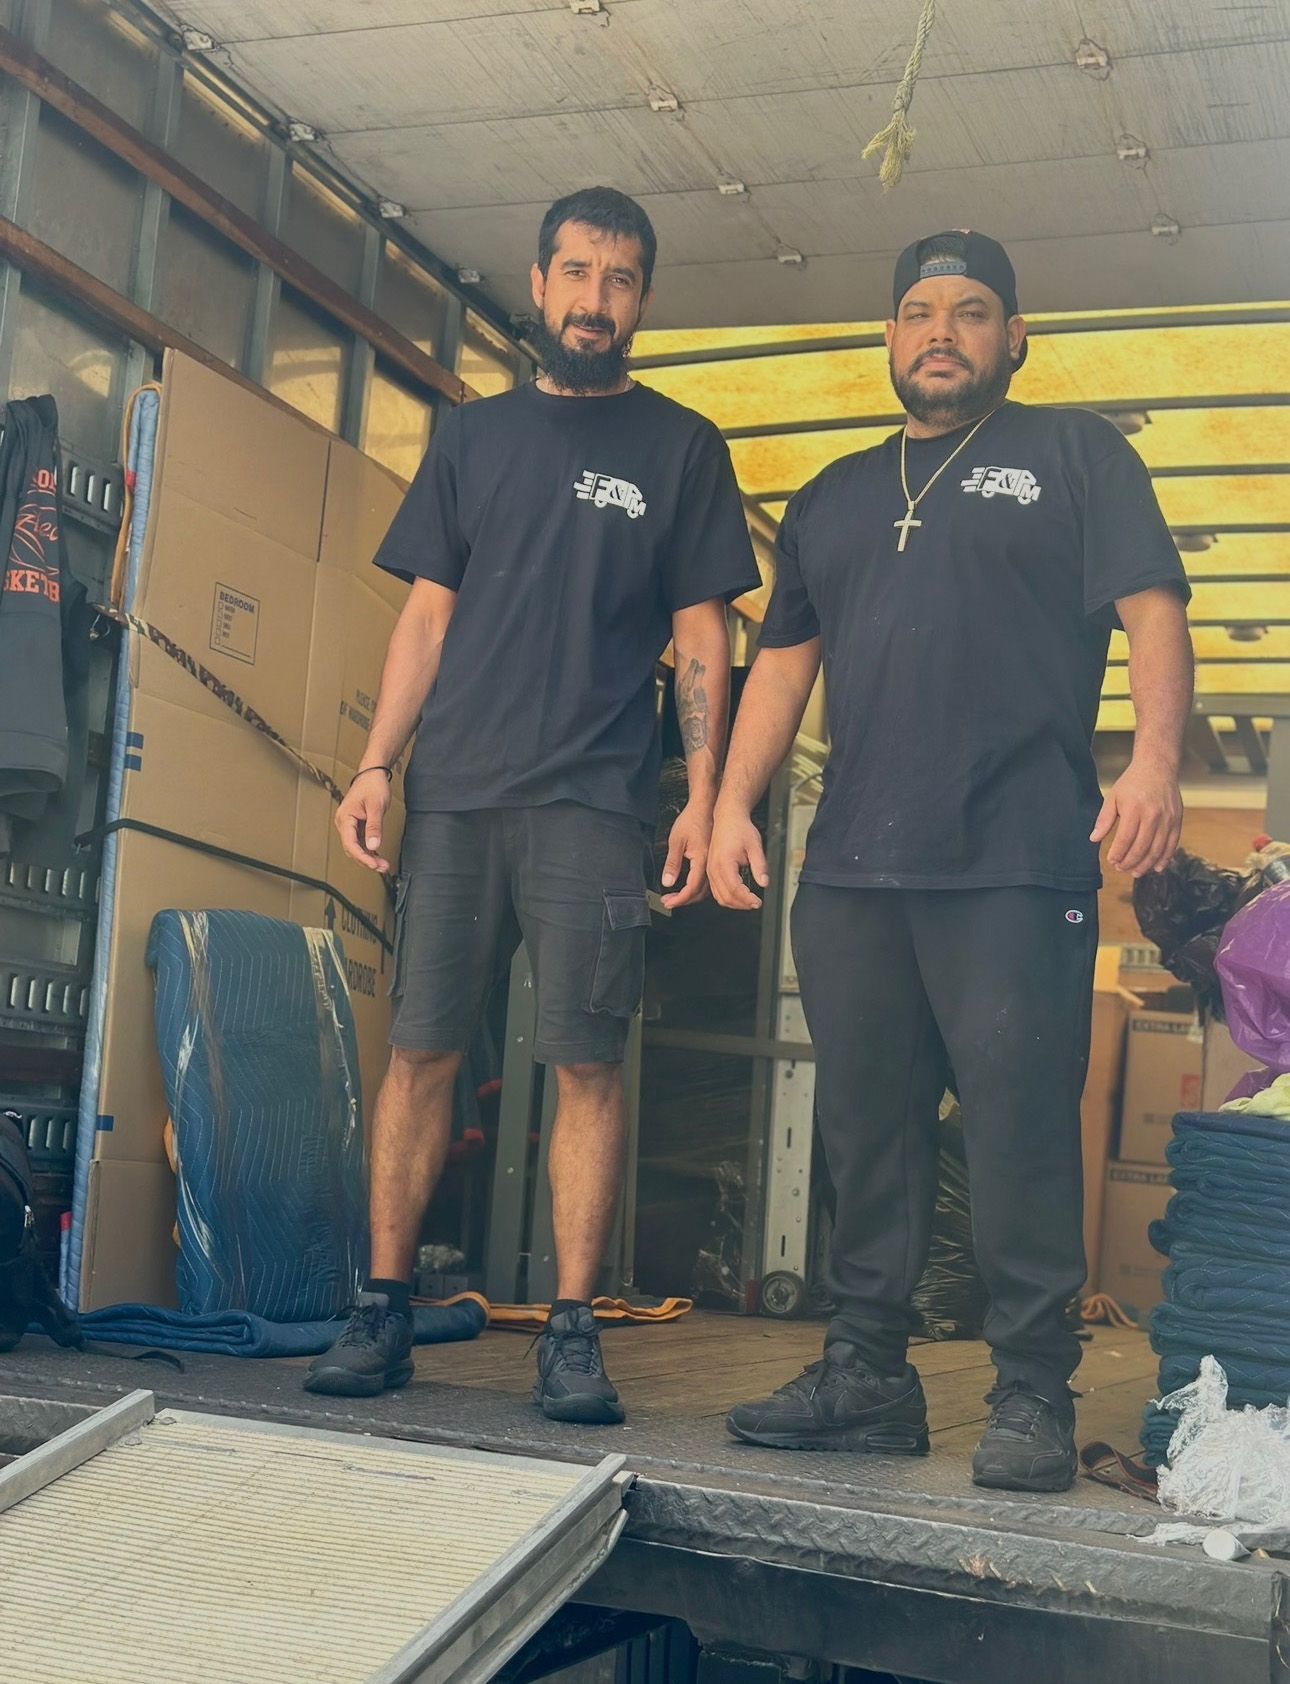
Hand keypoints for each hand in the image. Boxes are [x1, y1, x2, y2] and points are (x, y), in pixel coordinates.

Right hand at [336, 771, 391, 872]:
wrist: (372, 774)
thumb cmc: (373, 786)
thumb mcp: (376, 806)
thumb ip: (374, 827)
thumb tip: (373, 847)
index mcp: (345, 818)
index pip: (350, 844)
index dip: (362, 857)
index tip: (374, 865)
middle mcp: (344, 823)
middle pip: (352, 848)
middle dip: (366, 860)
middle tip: (382, 867)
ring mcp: (349, 825)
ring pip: (356, 847)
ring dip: (368, 857)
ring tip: (383, 865)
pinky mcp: (357, 826)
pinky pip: (361, 842)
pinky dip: (369, 850)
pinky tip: (378, 857)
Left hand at [660, 799, 712, 908]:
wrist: (706, 806)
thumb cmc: (692, 819)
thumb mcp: (676, 841)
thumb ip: (672, 863)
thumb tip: (667, 882)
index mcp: (702, 859)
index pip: (692, 887)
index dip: (680, 899)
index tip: (669, 903)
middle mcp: (711, 864)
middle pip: (700, 892)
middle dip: (684, 900)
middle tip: (669, 902)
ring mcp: (713, 862)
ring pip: (705, 888)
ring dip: (691, 896)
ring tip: (675, 898)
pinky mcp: (713, 860)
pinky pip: (707, 880)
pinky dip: (698, 888)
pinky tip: (688, 887)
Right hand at [708, 805, 769, 909]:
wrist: (728, 818)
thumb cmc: (740, 829)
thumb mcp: (755, 846)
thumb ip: (760, 866)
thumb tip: (764, 883)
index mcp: (724, 863)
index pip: (735, 889)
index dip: (747, 899)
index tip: (758, 902)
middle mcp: (714, 868)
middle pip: (726, 897)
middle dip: (742, 904)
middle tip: (755, 903)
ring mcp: (710, 870)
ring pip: (719, 897)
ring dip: (734, 903)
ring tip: (748, 902)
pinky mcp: (711, 870)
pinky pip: (716, 891)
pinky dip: (727, 897)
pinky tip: (738, 896)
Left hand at [1090, 755, 1182, 877]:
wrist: (1158, 767)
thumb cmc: (1132, 782)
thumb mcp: (1113, 797)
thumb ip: (1104, 819)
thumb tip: (1094, 839)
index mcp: (1134, 809)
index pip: (1125, 839)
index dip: (1118, 853)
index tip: (1111, 861)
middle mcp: (1153, 815)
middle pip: (1141, 847)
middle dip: (1130, 862)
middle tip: (1121, 868)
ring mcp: (1168, 819)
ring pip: (1157, 849)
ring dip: (1146, 864)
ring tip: (1136, 872)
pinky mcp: (1177, 820)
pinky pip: (1172, 844)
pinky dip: (1165, 858)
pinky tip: (1157, 867)